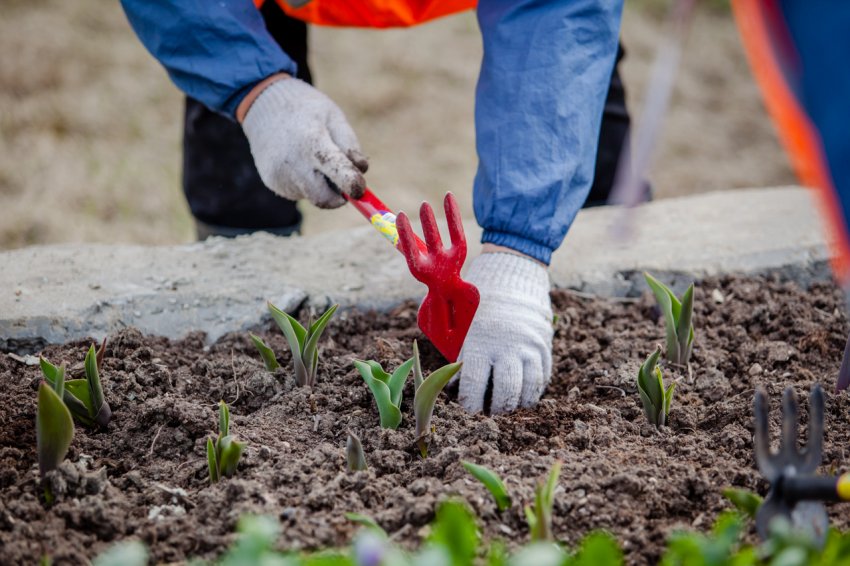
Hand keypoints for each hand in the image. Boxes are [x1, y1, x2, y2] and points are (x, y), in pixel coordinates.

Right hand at [241, 77, 367, 208]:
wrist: (262, 105)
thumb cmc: (305, 109)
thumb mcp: (334, 117)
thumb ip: (349, 144)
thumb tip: (361, 171)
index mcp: (312, 142)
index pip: (337, 172)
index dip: (353, 185)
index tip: (361, 189)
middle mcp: (293, 163)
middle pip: (323, 198)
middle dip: (338, 196)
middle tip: (344, 180)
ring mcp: (280, 175)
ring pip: (311, 195)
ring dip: (320, 185)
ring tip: (312, 158)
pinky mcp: (272, 182)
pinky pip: (298, 192)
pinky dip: (305, 183)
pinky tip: (298, 161)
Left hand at [457, 252, 552, 413]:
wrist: (512, 270)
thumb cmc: (480, 299)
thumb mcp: (463, 323)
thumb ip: (461, 352)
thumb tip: (456, 385)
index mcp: (480, 343)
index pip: (474, 386)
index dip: (470, 403)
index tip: (469, 406)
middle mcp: (507, 348)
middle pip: (504, 393)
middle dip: (495, 407)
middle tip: (489, 409)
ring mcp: (529, 347)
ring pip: (527, 389)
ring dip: (516, 402)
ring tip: (507, 404)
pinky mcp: (544, 345)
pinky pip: (542, 377)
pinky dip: (533, 390)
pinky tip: (524, 393)